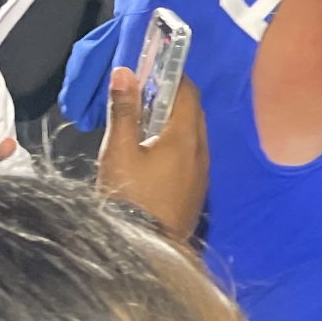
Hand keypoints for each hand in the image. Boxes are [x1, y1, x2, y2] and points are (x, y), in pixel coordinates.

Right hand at [97, 66, 207, 240]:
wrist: (145, 249)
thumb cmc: (130, 196)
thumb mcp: (119, 151)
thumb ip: (124, 110)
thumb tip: (125, 71)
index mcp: (186, 137)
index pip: (188, 92)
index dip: (171, 76)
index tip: (150, 71)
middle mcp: (202, 152)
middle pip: (192, 113)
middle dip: (170, 100)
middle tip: (142, 98)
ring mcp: (202, 175)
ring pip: (193, 137)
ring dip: (173, 125)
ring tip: (143, 126)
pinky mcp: (197, 192)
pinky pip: (191, 158)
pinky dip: (175, 146)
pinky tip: (152, 156)